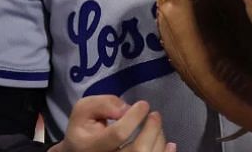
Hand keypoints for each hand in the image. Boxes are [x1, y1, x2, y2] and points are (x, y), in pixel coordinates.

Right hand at [49, 96, 175, 151]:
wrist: (82, 150)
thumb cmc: (86, 127)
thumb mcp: (85, 110)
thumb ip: (103, 104)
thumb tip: (125, 109)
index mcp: (91, 146)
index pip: (119, 134)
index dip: (135, 116)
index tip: (143, 104)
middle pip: (139, 150)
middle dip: (153, 129)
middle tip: (155, 115)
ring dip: (159, 138)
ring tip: (156, 125)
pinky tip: (169, 144)